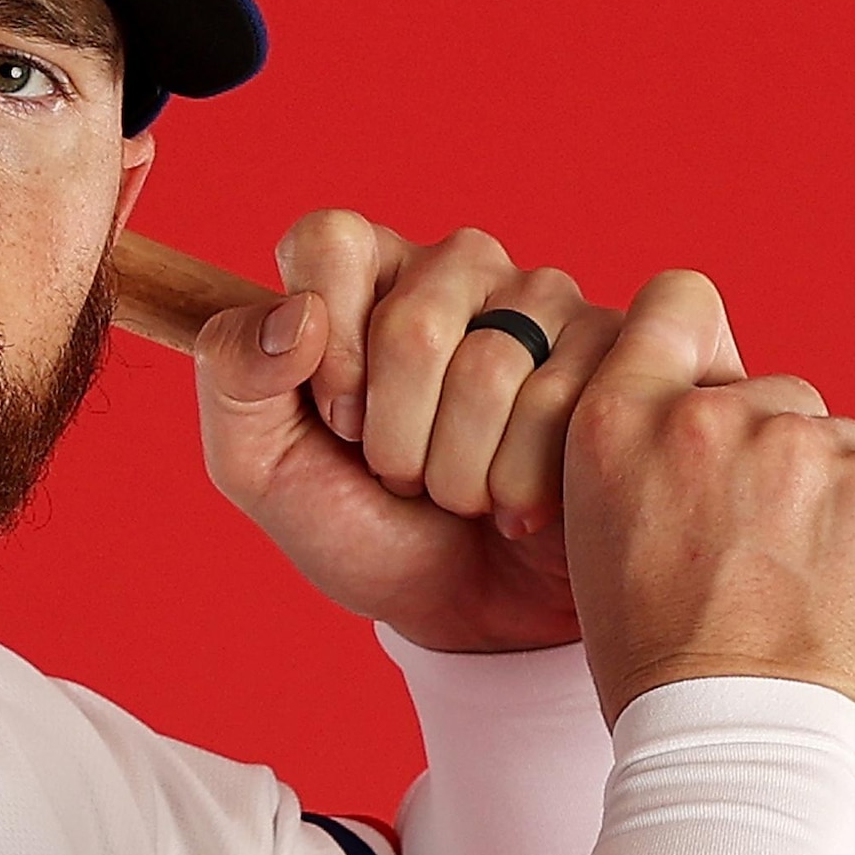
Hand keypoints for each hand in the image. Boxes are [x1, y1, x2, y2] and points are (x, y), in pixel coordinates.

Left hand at [196, 215, 730, 652]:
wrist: (468, 615)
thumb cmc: (363, 529)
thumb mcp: (260, 469)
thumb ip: (234, 378)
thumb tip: (295, 317)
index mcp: (364, 273)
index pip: (331, 239)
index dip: (328, 345)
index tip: (336, 419)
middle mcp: (455, 270)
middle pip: (414, 318)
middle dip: (394, 434)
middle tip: (402, 475)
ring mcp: (545, 302)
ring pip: (496, 362)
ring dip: (460, 468)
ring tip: (460, 495)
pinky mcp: (619, 350)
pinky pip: (569, 400)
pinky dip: (524, 482)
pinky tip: (519, 503)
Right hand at [560, 271, 854, 734]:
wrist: (740, 744)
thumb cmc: (667, 661)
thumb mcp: (605, 537)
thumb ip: (652, 456)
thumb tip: (717, 413)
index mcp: (621, 426)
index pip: (678, 302)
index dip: (702, 336)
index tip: (718, 389)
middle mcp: (712, 418)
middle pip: (776, 396)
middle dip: (781, 460)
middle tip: (768, 553)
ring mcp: (807, 447)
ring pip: (847, 443)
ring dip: (843, 498)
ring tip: (815, 587)